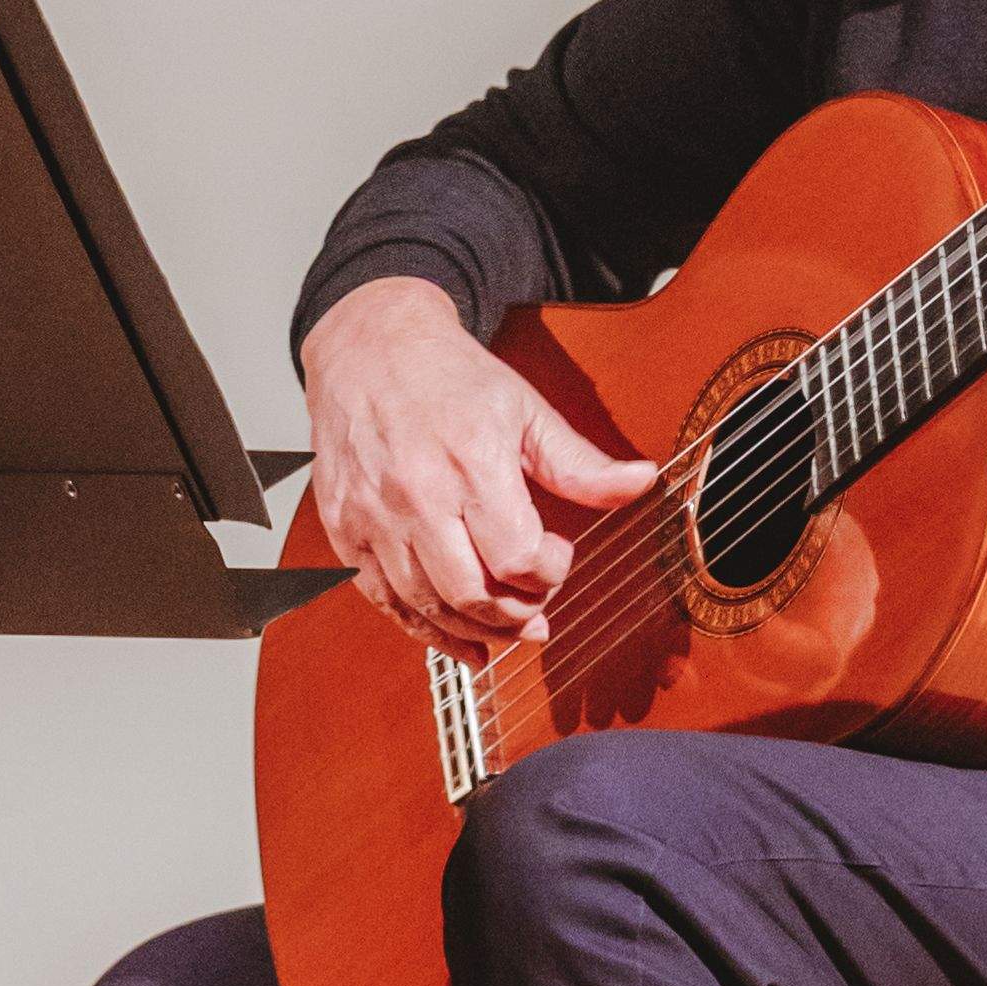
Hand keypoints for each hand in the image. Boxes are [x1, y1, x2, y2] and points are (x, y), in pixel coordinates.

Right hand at [300, 278, 659, 661]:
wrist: (368, 345)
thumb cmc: (449, 378)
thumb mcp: (525, 410)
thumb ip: (580, 462)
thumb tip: (643, 482)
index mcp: (471, 461)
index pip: (517, 557)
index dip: (550, 572)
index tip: (559, 555)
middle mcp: (416, 494)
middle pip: (471, 593)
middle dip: (517, 615)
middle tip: (537, 607)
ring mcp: (373, 515)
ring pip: (426, 605)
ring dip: (475, 629)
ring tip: (507, 628)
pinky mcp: (343, 528)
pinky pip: (382, 600)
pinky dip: (422, 630)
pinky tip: (459, 640)